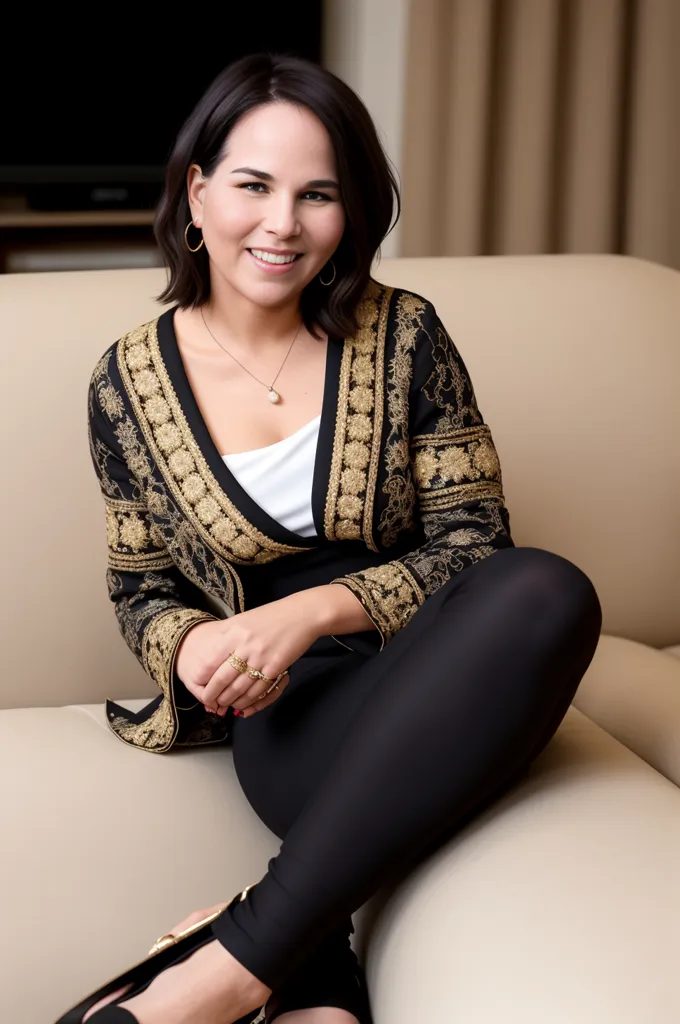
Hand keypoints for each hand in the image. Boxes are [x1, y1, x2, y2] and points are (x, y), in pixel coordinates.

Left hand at [175, 591, 323, 716]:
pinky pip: (257, 690)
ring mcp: (261, 657)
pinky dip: (247, 700)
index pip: (210, 661)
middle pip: (222, 678)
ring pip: (239, 688)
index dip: (202, 678)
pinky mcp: (276, 667)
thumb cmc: (271, 616)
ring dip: (229, 700)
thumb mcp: (244, 619)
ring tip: (223, 705)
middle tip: (208, 702)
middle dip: (213, 694)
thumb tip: (208, 654)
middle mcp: (245, 645)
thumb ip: (226, 635)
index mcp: (234, 631)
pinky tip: (242, 704)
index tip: (198, 685)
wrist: (302, 615)